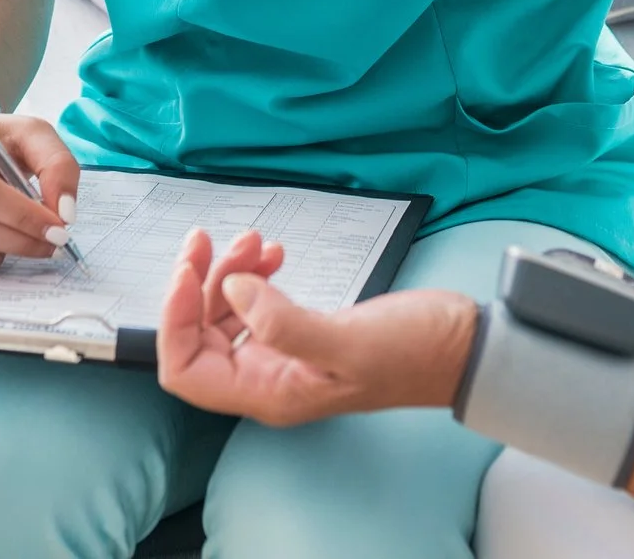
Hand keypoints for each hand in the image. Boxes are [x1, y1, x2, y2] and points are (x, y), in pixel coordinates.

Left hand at [156, 228, 476, 426]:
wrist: (460, 348)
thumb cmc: (412, 353)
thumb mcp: (346, 341)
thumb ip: (283, 323)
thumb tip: (232, 290)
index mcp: (267, 394)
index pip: (185, 371)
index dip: (173, 320)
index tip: (187, 268)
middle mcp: (267, 381)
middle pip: (199, 336)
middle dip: (199, 284)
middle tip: (213, 239)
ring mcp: (283, 358)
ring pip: (226, 314)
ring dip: (230, 273)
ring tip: (257, 241)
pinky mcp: (301, 333)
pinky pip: (257, 305)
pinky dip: (255, 275)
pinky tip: (275, 254)